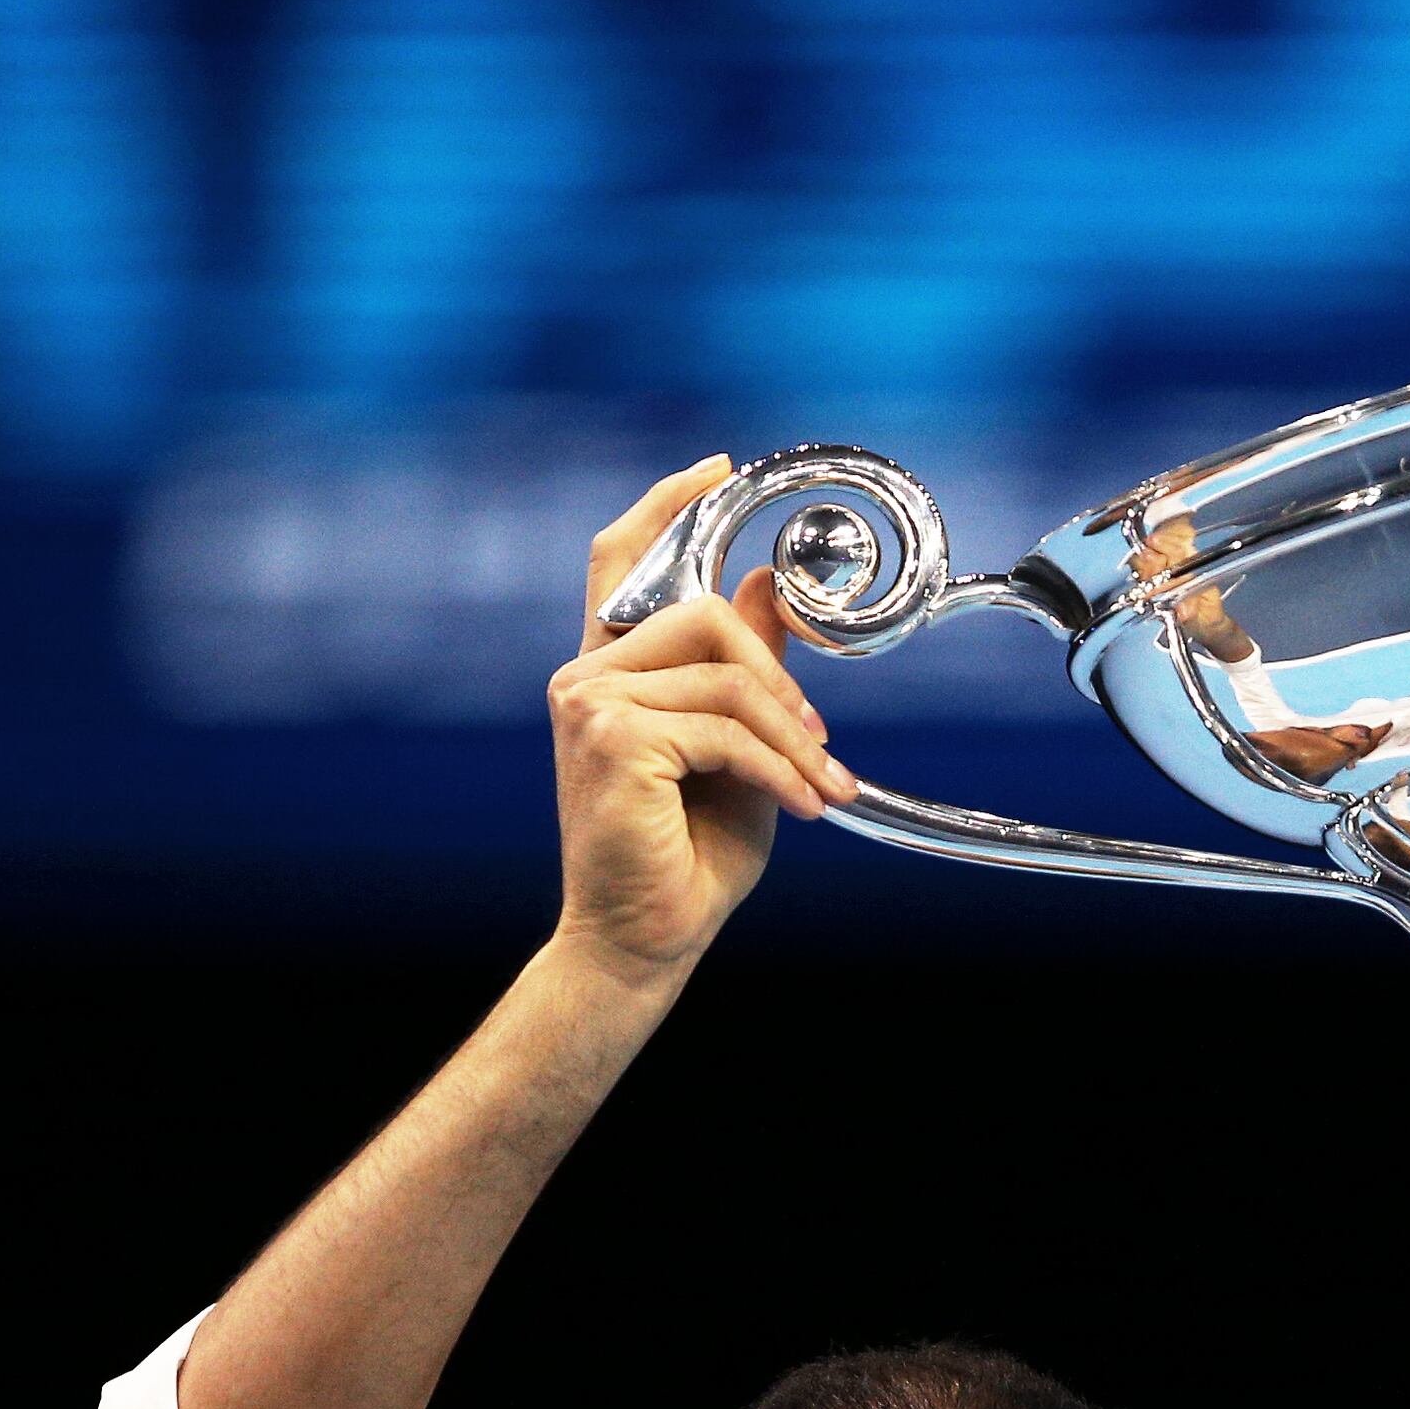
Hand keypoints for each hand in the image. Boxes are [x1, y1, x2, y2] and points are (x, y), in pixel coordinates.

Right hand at [547, 457, 862, 981]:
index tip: (719, 469)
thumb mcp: (739, 746)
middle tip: (821, 744)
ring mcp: (589, 702)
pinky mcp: (612, 738)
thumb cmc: (688, 854)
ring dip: (793, 736)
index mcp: (610, 672)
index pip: (622, 561)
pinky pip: (725, 728)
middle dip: (781, 676)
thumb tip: (769, 584)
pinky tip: (805, 807)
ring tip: (823, 787)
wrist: (646, 939)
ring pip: (726, 675)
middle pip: (703, 612)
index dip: (668, 505)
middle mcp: (586, 676)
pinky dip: (780, 769)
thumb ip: (749, 668)